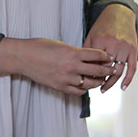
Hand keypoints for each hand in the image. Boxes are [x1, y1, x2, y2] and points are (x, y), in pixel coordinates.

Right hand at [0, 37, 116, 95]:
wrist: (24, 57)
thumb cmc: (40, 47)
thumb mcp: (61, 45)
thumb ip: (75, 51)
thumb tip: (88, 56)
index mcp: (72, 53)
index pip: (96, 55)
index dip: (106, 56)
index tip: (111, 57)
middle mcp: (71, 67)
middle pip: (97, 71)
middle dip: (107, 70)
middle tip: (113, 69)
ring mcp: (66, 79)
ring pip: (90, 84)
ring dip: (98, 81)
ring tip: (102, 79)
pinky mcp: (60, 87)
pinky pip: (78, 91)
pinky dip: (84, 89)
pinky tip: (86, 85)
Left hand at [83, 4, 137, 91]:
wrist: (120, 14)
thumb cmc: (103, 26)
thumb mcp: (91, 35)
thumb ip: (87, 50)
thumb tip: (81, 67)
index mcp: (101, 41)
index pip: (95, 63)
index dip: (90, 73)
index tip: (85, 80)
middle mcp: (114, 45)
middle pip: (107, 69)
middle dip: (100, 79)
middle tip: (93, 87)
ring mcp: (125, 48)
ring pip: (119, 71)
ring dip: (111, 82)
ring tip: (104, 89)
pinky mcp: (134, 50)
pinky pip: (132, 68)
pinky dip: (128, 79)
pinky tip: (123, 87)